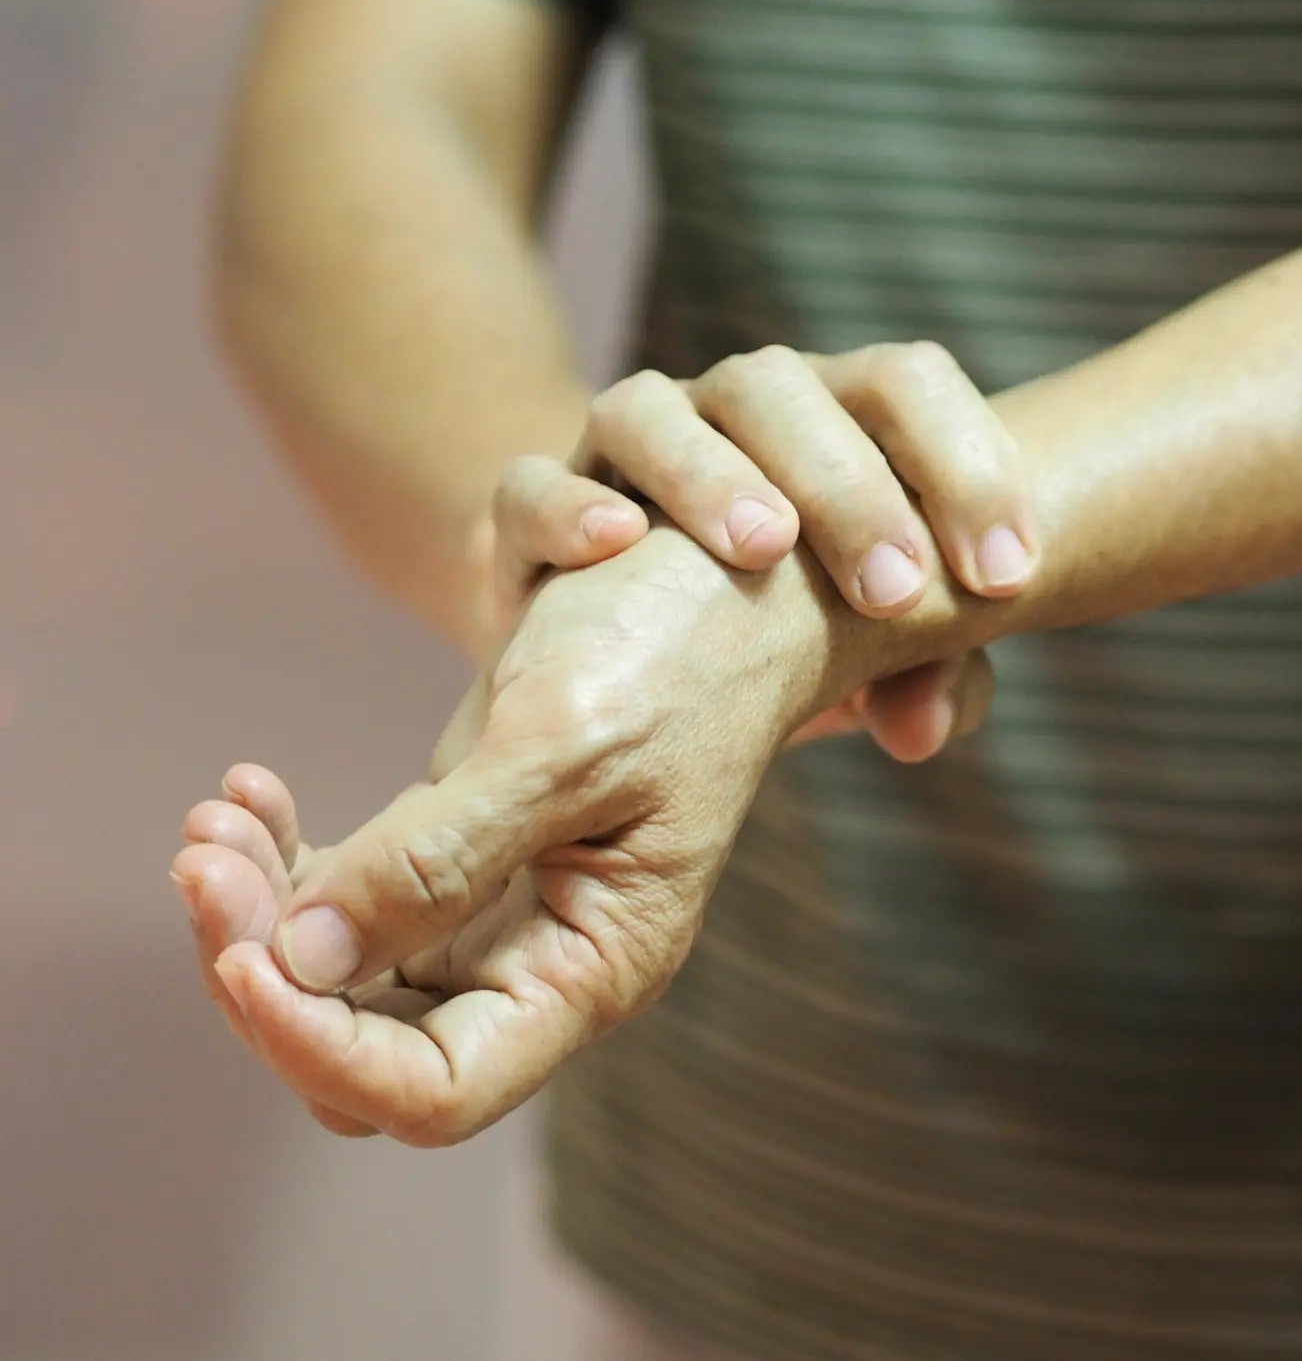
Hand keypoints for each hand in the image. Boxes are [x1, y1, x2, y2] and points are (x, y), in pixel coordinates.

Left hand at [172, 528, 934, 1144]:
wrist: (726, 581)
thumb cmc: (679, 653)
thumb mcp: (565, 742)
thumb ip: (438, 860)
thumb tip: (302, 959)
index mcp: (595, 966)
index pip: (436, 1090)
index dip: (319, 1048)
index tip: (243, 951)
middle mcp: (540, 962)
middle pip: (363, 1044)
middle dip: (264, 966)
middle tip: (205, 856)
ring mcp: (497, 915)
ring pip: (337, 981)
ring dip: (256, 910)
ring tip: (217, 817)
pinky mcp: (461, 856)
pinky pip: (345, 904)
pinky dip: (285, 861)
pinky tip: (252, 789)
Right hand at [474, 342, 1028, 759]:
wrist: (639, 649)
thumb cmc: (788, 634)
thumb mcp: (870, 652)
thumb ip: (926, 672)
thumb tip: (924, 726)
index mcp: (832, 419)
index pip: (904, 383)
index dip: (969, 465)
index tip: (1008, 580)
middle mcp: (728, 412)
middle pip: (783, 386)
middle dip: (849, 485)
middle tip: (895, 593)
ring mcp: (625, 451)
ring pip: (652, 408)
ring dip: (709, 473)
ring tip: (764, 548)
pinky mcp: (533, 510)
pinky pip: (529, 482)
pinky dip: (567, 505)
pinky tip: (617, 546)